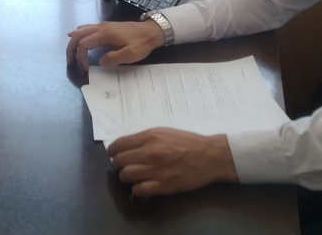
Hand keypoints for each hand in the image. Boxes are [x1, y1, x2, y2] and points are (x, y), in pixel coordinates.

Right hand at [66, 20, 163, 70]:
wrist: (151, 31)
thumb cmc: (141, 43)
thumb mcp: (130, 54)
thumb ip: (113, 58)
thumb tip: (100, 62)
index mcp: (104, 34)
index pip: (83, 44)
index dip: (80, 57)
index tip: (86, 68)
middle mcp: (100, 27)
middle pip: (78, 35)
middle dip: (71, 48)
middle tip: (69, 61)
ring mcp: (103, 25)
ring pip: (81, 30)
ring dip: (74, 40)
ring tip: (71, 52)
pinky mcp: (106, 26)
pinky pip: (87, 28)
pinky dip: (79, 34)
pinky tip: (77, 37)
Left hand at [107, 128, 237, 196]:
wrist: (209, 156)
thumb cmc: (188, 142)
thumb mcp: (164, 132)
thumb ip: (145, 138)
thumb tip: (127, 145)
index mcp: (149, 137)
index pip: (119, 145)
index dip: (112, 151)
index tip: (113, 154)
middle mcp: (149, 153)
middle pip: (119, 162)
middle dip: (118, 164)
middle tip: (124, 166)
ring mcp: (155, 170)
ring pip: (126, 176)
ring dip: (126, 177)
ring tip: (133, 176)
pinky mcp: (163, 186)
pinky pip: (138, 190)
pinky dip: (137, 190)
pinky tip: (142, 186)